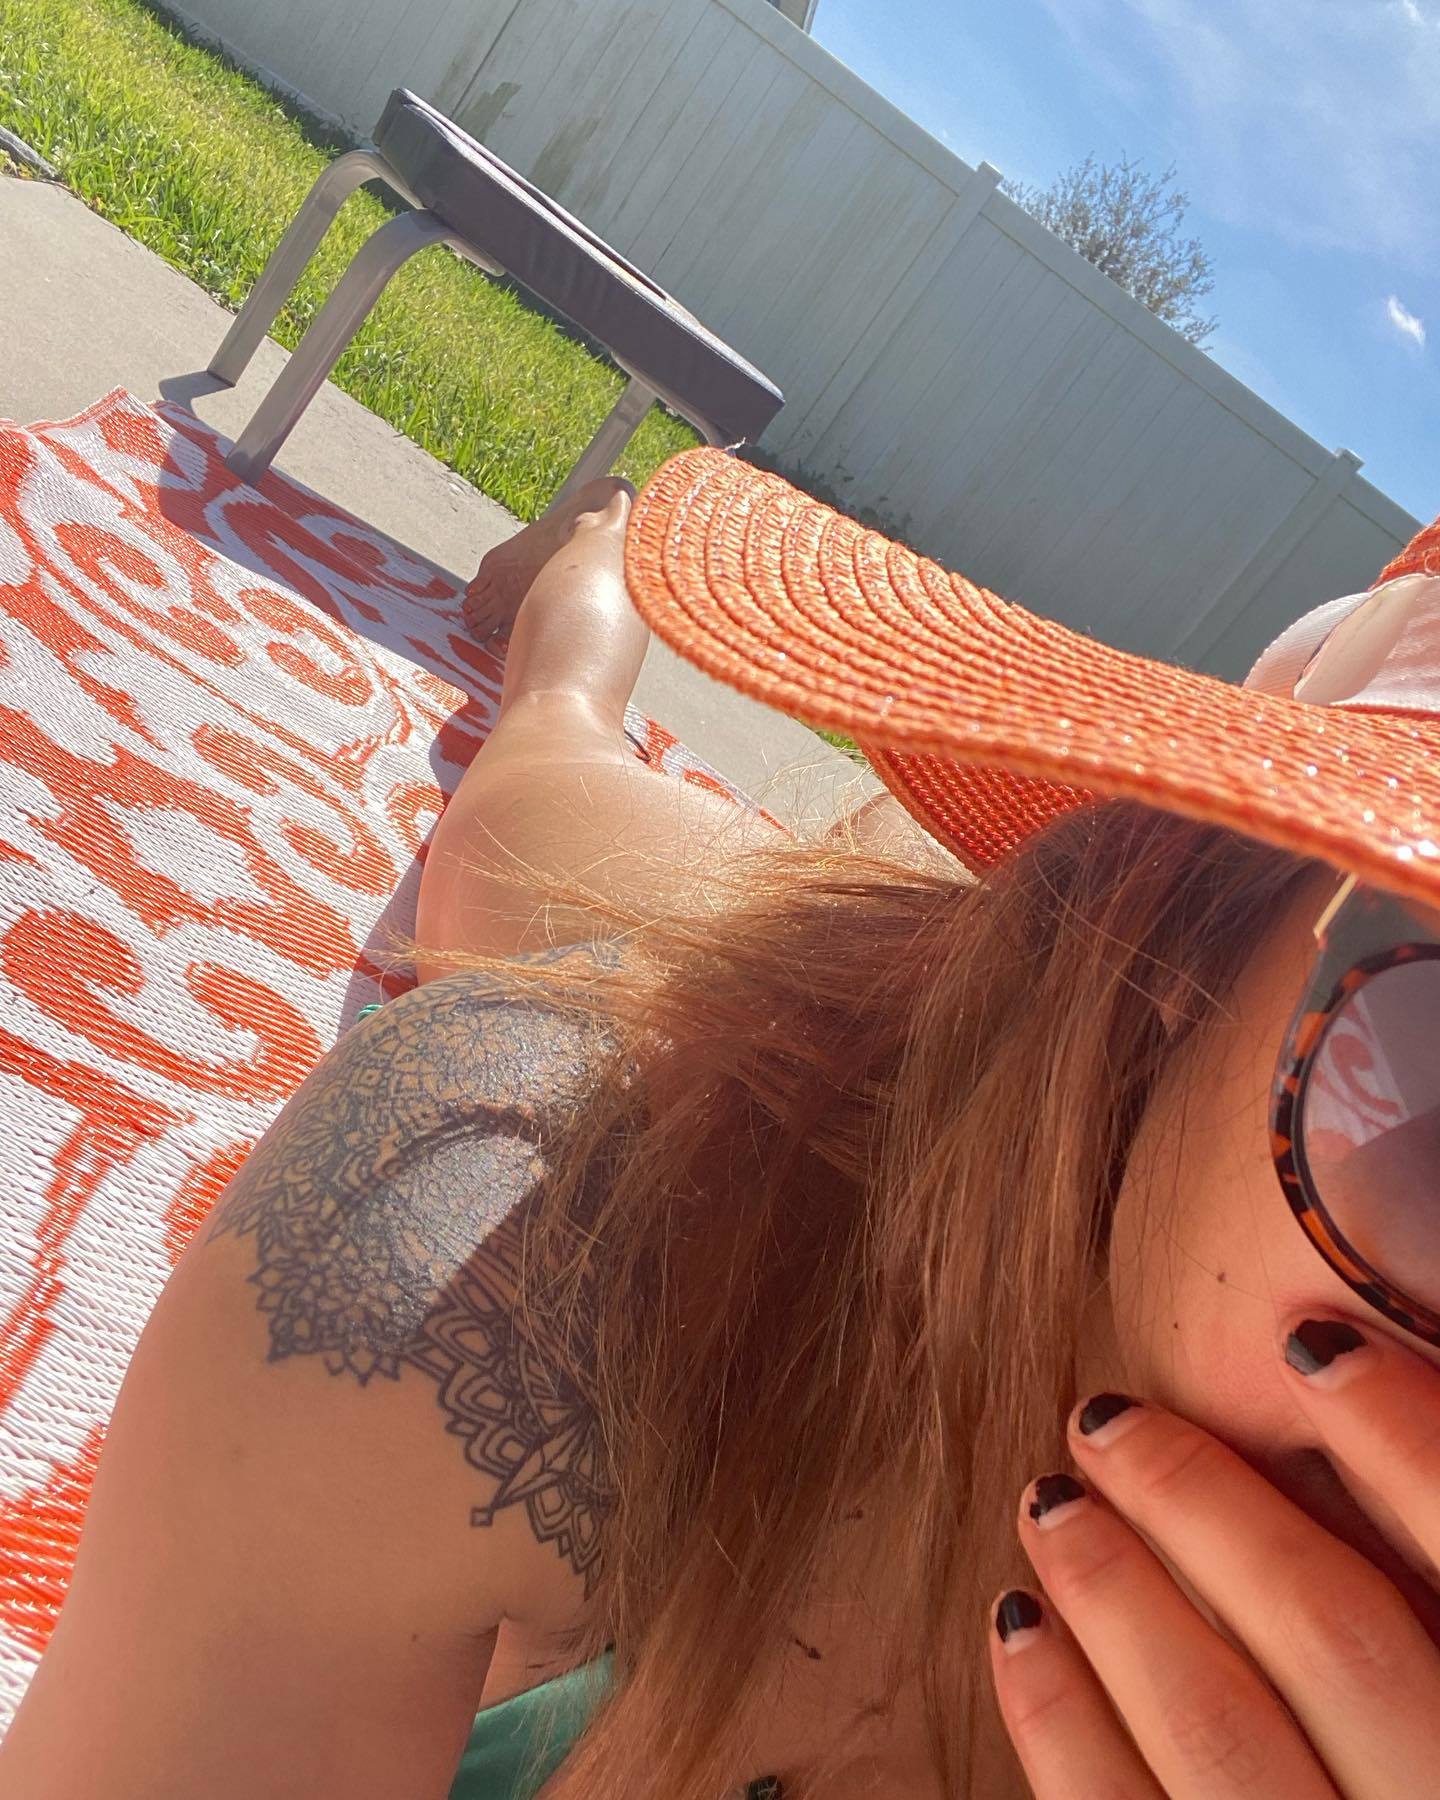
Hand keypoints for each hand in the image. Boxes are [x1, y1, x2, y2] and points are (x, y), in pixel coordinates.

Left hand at [988, 1316, 1439, 1795]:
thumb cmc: (1400, 1759)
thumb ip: (1414, 1583)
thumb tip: (1336, 1381)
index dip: (1407, 1440)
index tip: (1306, 1338)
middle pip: (1334, 1638)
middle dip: (1209, 1506)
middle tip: (1106, 1418)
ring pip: (1217, 1732)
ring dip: (1117, 1590)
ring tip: (1047, 1497)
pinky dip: (1056, 1717)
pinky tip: (1018, 1623)